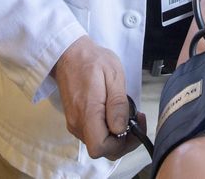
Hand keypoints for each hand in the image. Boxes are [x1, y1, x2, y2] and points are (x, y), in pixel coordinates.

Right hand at [51, 36, 141, 158]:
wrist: (68, 54)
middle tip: (136, 121)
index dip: (121, 144)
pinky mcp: (75, 121)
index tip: (134, 126)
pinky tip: (115, 116)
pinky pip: (93, 135)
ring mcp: (74, 123)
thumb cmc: (92, 61)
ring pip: (98, 144)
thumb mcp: (113, 75)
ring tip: (127, 115)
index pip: (100, 147)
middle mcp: (77, 123)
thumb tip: (121, 129)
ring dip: (116, 137)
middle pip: (102, 150)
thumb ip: (118, 104)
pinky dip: (107, 131)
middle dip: (123, 142)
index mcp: (87, 111)